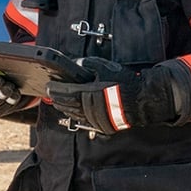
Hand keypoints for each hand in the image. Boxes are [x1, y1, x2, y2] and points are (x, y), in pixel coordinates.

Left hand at [44, 58, 180, 134]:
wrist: (142, 100)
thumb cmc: (126, 84)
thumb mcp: (105, 67)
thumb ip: (87, 64)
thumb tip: (77, 63)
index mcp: (87, 94)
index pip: (64, 93)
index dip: (54, 89)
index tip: (48, 86)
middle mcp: (89, 110)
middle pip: (67, 106)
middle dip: (57, 100)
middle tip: (51, 95)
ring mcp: (96, 120)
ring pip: (75, 115)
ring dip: (66, 109)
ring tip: (60, 103)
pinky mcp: (103, 127)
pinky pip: (86, 123)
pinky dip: (78, 117)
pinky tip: (76, 114)